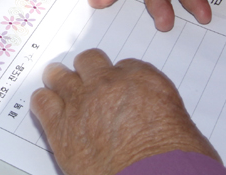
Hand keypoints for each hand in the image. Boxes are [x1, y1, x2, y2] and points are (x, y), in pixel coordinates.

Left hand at [32, 49, 219, 174]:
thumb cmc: (177, 163)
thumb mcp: (184, 130)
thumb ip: (162, 114)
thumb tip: (158, 124)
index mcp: (144, 80)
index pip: (124, 66)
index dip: (119, 80)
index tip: (117, 91)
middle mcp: (109, 84)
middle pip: (89, 62)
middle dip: (88, 73)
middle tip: (88, 87)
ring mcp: (81, 102)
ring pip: (59, 74)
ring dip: (60, 81)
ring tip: (59, 90)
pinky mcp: (60, 126)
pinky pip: (41, 102)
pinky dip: (44, 104)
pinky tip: (48, 111)